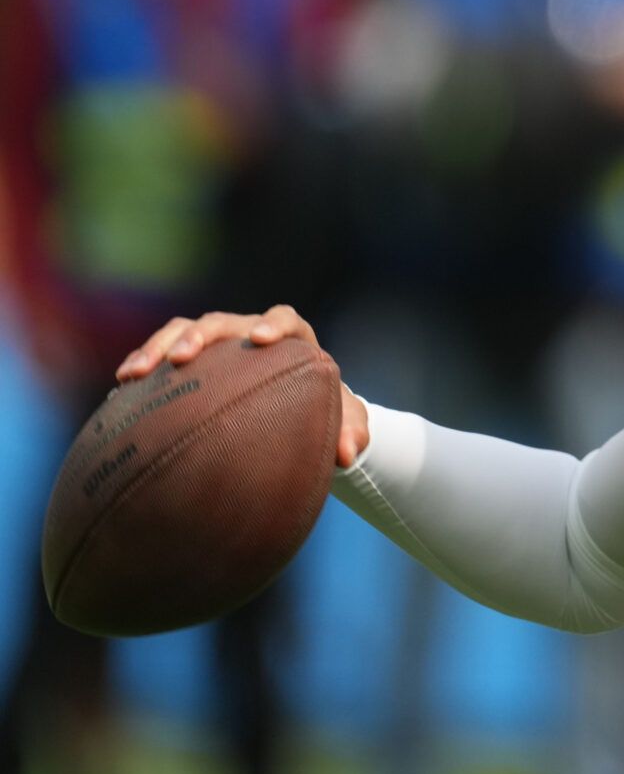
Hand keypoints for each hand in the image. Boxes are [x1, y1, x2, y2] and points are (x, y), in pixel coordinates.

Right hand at [115, 305, 369, 467]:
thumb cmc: (324, 413)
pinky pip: (161, 360)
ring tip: (132, 375)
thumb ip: (353, 433)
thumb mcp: (344, 423)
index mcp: (293, 340)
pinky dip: (142, 371)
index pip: (285, 318)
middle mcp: (250, 335)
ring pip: (181, 332)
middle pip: (222, 322)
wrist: (297, 415)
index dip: (274, 323)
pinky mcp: (192, 365)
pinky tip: (119, 398)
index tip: (262, 338)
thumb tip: (350, 454)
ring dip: (156, 348)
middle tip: (181, 357)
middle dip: (199, 335)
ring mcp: (218, 347)